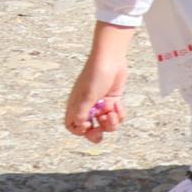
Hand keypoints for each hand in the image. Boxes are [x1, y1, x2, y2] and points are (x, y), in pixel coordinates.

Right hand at [62, 26, 135, 141]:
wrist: (111, 59)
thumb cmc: (95, 75)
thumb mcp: (87, 96)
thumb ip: (82, 113)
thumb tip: (80, 126)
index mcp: (76, 105)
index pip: (73, 126)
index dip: (79, 131)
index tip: (88, 125)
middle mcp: (88, 107)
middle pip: (90, 130)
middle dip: (96, 133)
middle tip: (100, 130)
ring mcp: (101, 105)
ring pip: (105, 125)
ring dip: (110, 123)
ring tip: (112, 112)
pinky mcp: (113, 101)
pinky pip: (116, 117)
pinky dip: (119, 114)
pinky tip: (118, 105)